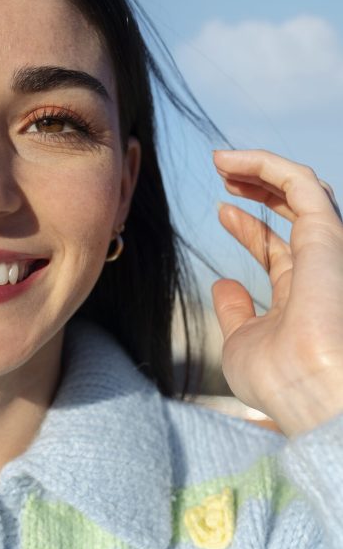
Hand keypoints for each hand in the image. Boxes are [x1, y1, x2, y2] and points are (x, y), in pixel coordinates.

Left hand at [211, 148, 342, 437]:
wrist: (306, 388)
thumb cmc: (277, 378)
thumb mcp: (243, 341)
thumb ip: (235, 311)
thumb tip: (222, 282)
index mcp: (302, 296)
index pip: (278, 250)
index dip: (250, 228)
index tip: (222, 211)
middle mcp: (319, 269)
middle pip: (292, 213)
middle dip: (259, 189)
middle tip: (223, 175)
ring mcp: (326, 249)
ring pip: (299, 188)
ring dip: (260, 169)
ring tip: (221, 161)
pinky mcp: (326, 232)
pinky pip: (298, 182)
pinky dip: (265, 164)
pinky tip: (231, 162)